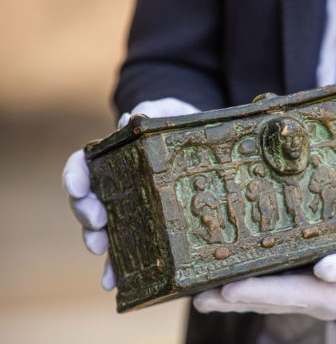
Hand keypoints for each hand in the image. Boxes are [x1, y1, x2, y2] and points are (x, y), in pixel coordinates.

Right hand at [63, 98, 200, 289]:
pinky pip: (129, 250)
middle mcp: (115, 186)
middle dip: (86, 214)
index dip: (75, 176)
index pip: (83, 166)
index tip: (79, 186)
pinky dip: (118, 266)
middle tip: (98, 222)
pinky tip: (115, 282)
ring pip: (103, 230)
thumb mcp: (172, 112)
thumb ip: (154, 110)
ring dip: (97, 242)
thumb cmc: (181, 125)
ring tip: (102, 253)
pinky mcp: (148, 228)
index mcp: (114, 157)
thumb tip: (131, 118)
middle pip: (87, 202)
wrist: (202, 142)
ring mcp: (130, 209)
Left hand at [194, 233, 335, 318]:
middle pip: (269, 298)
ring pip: (270, 296)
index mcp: (332, 293)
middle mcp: (317, 296)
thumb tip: (325, 269)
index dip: (256, 292)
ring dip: (235, 297)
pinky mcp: (317, 283)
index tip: (226, 289)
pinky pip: (281, 286)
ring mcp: (315, 292)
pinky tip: (234, 280)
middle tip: (198, 294)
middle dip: (233, 298)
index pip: (287, 294)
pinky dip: (256, 285)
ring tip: (201, 295)